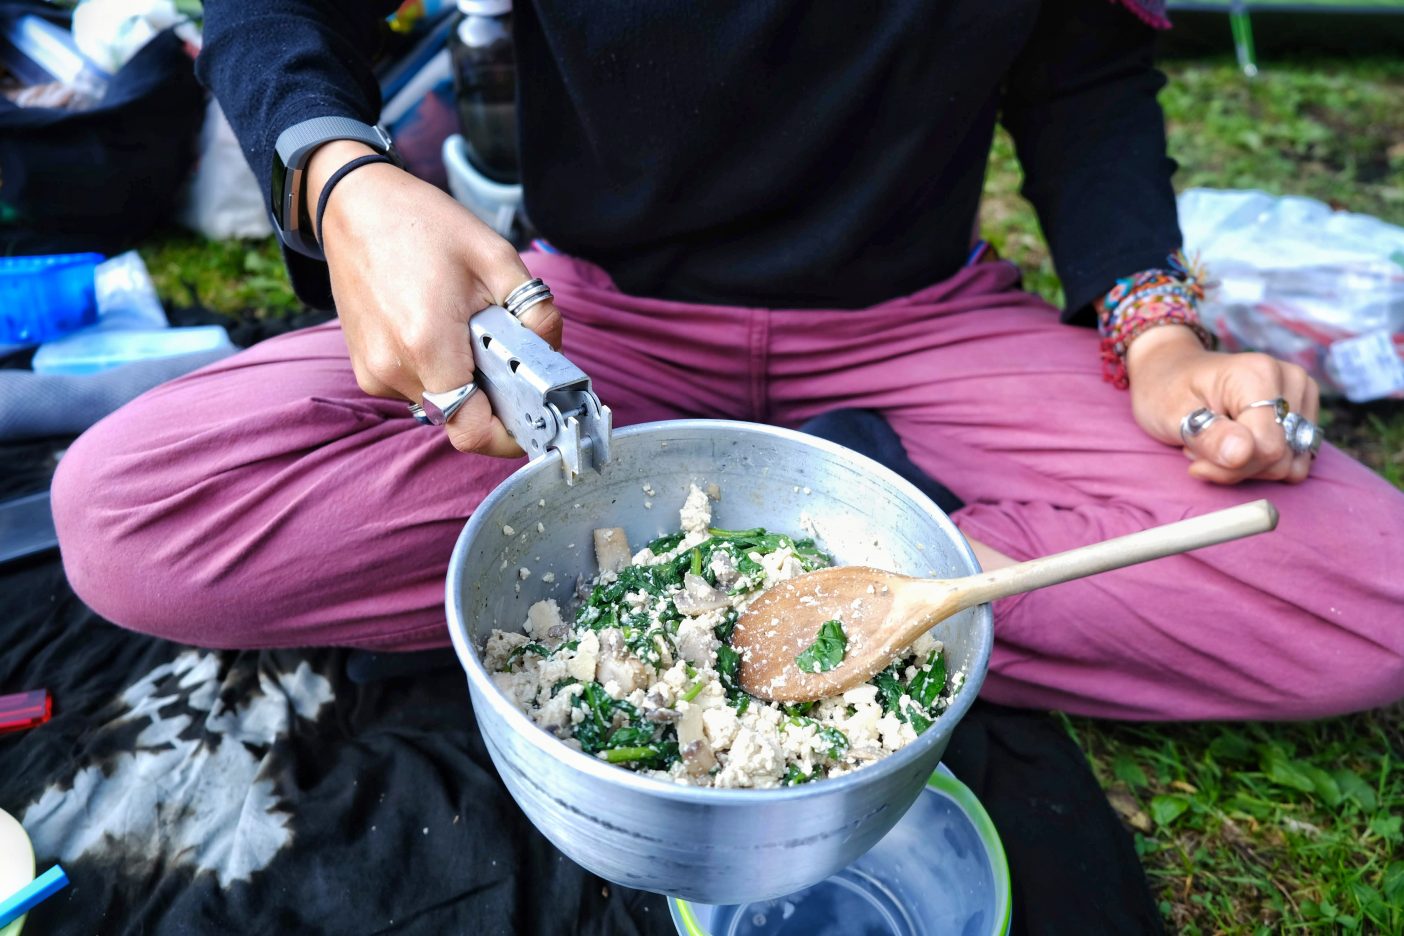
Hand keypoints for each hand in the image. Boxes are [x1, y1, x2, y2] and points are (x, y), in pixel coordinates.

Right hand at [308, 140, 561, 454]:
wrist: (355, 206)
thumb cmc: (423, 225)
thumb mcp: (497, 257)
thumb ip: (536, 313)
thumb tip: (551, 354)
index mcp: (429, 345)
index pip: (472, 432)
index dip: (509, 438)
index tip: (532, 421)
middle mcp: (393, 368)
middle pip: (460, 416)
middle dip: (491, 396)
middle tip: (503, 351)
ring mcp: (374, 372)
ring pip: (440, 403)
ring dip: (463, 379)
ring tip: (464, 327)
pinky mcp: (365, 368)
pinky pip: (417, 387)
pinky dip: (438, 369)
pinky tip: (438, 326)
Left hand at [1126, 325, 1319, 484]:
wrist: (1169, 371)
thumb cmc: (1166, 390)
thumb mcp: (1173, 414)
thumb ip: (1208, 436)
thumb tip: (1242, 453)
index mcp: (1259, 374)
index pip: (1268, 448)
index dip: (1230, 467)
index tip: (1193, 458)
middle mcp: (1290, 380)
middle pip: (1280, 459)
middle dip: (1236, 466)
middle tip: (1201, 446)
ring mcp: (1302, 395)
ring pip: (1288, 464)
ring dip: (1247, 465)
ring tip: (1216, 442)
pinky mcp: (1304, 412)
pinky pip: (1293, 460)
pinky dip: (1261, 461)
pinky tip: (1235, 444)